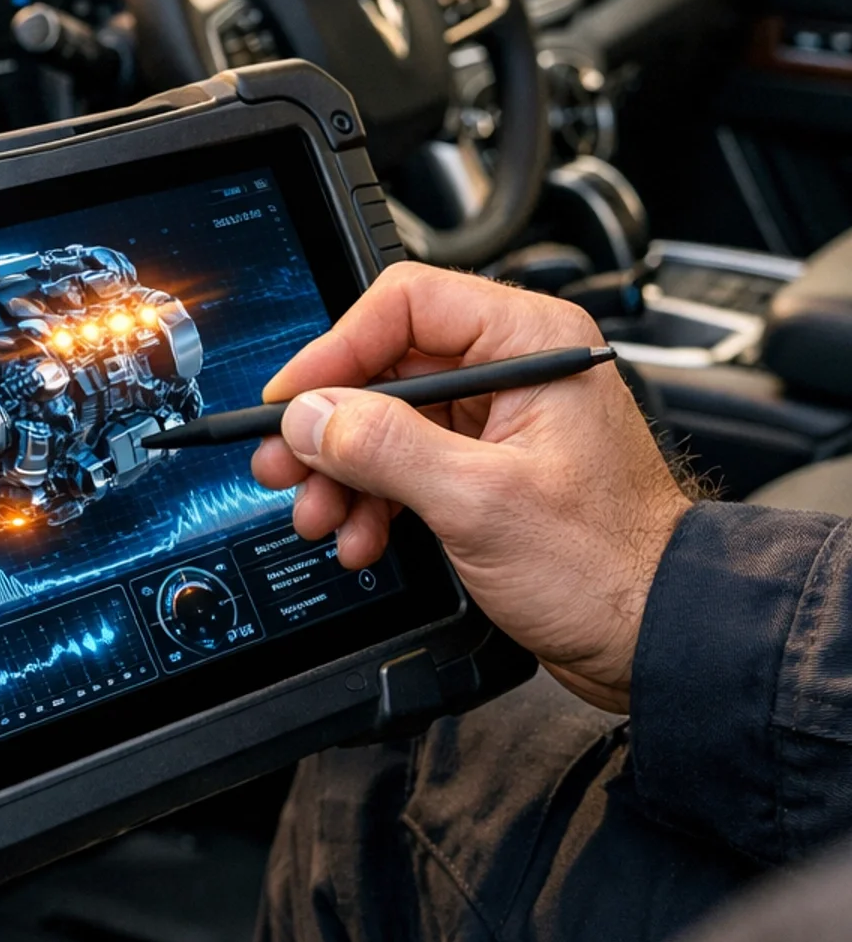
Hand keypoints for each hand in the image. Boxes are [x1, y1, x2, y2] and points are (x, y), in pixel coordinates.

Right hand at [253, 262, 689, 711]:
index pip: (407, 305)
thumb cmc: (610, 567)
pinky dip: (376, 500)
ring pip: (390, 422)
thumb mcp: (479, 502)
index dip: (337, 350)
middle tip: (286, 466)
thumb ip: (385, 449)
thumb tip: (312, 416)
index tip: (292, 400)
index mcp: (532, 344)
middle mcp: (517, 370)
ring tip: (322, 519)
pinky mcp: (490, 470)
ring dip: (346, 473)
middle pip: (389, 368)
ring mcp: (501, 422)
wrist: (655, 636)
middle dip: (332, 428)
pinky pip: (409, 465)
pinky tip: (361, 538)